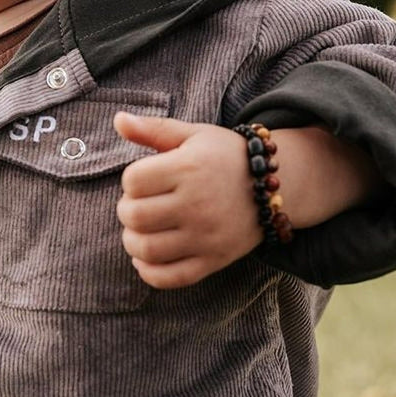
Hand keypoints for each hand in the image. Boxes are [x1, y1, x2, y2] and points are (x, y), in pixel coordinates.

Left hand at [114, 112, 261, 288]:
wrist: (276, 184)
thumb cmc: (225, 156)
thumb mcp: (192, 135)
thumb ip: (153, 129)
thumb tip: (118, 119)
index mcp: (189, 169)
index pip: (133, 181)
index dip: (130, 181)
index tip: (143, 180)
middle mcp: (198, 204)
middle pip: (135, 217)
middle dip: (127, 211)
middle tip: (139, 205)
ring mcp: (206, 236)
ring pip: (147, 250)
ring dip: (133, 241)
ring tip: (141, 230)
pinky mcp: (214, 260)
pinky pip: (170, 278)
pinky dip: (149, 272)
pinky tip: (147, 257)